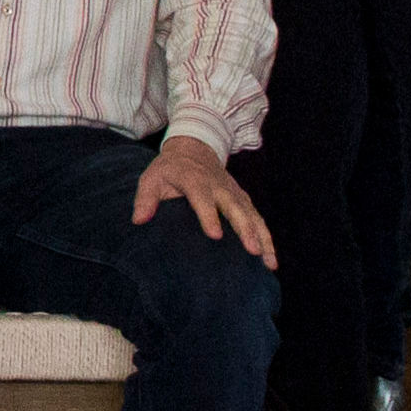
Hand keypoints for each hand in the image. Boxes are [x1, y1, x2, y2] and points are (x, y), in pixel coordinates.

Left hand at [128, 133, 276, 267]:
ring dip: (261, 237)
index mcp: (195, 180)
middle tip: (252, 251)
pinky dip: (266, 238)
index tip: (215, 236)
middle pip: (235, 208)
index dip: (209, 216)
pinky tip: (271, 261)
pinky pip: (257, 220)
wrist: (194, 149)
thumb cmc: (169, 169)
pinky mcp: (243, 200)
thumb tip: (138, 220)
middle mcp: (219, 187)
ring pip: (251, 216)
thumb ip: (145, 198)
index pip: (203, 198)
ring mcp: (234, 193)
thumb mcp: (152, 178)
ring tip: (268, 261)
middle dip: (245, 229)